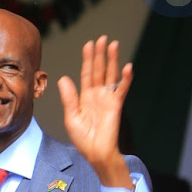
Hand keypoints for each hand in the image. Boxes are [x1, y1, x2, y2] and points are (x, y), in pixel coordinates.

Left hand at [57, 36, 133, 188]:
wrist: (95, 153)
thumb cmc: (83, 139)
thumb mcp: (71, 117)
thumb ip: (69, 97)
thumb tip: (63, 78)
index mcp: (85, 97)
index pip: (87, 73)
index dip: (88, 59)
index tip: (88, 45)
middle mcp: (97, 95)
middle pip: (99, 70)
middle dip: (100, 54)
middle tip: (102, 38)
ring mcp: (107, 99)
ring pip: (110, 75)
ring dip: (112, 60)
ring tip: (113, 45)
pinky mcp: (116, 105)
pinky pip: (122, 89)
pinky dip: (125, 78)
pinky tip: (128, 67)